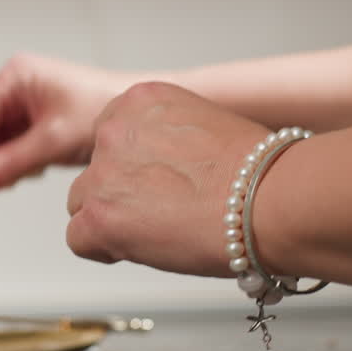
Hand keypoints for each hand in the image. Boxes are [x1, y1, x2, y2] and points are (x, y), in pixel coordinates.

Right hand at [0, 54, 130, 193]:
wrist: (142, 116)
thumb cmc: (106, 107)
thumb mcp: (53, 139)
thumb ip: (10, 162)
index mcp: (15, 77)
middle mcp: (14, 89)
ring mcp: (23, 108)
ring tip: (20, 175)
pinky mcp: (33, 126)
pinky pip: (8, 150)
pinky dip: (12, 167)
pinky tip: (32, 170)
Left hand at [66, 82, 269, 276]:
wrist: (273, 200)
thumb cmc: (258, 171)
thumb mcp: (205, 126)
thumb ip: (166, 139)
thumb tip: (156, 167)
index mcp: (139, 100)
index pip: (110, 136)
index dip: (132, 167)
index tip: (156, 182)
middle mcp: (114, 130)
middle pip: (94, 170)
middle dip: (119, 193)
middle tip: (163, 211)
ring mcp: (104, 173)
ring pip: (83, 204)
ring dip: (112, 219)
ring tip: (161, 230)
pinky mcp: (100, 216)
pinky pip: (78, 240)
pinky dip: (105, 249)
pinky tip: (143, 247)